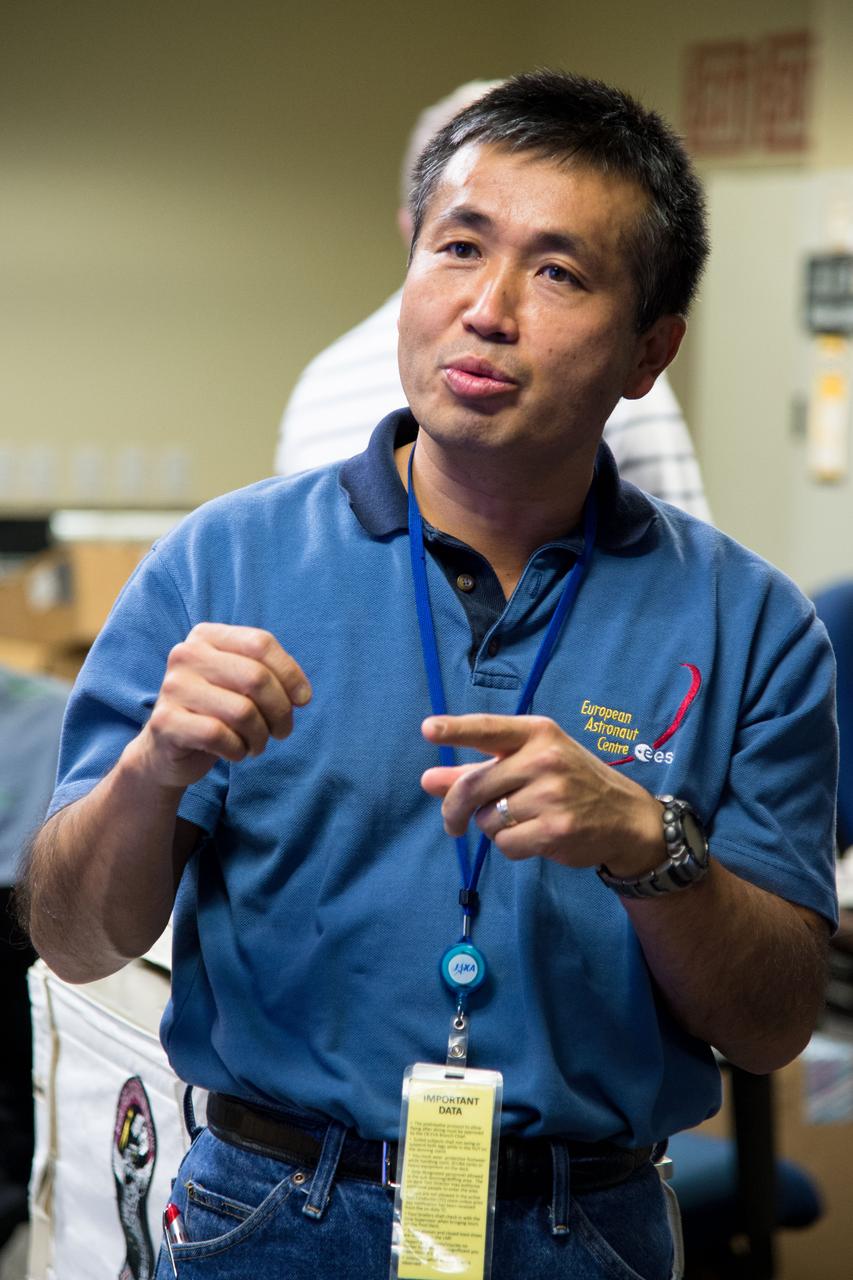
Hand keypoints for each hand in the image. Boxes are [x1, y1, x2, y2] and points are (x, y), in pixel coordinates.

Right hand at [129, 623, 311, 788]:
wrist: (168, 750)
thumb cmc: (216, 713)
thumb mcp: (241, 685)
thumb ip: (270, 676)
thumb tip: (301, 695)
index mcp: (206, 636)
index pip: (260, 643)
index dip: (291, 674)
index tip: (302, 701)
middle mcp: (186, 654)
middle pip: (256, 677)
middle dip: (280, 711)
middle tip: (281, 731)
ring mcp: (172, 687)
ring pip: (242, 711)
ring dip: (260, 736)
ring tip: (256, 744)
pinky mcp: (165, 721)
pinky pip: (219, 735)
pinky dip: (237, 750)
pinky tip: (234, 752)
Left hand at [421, 713, 662, 876]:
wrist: (625, 818)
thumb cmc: (569, 784)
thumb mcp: (529, 765)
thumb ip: (478, 770)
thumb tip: (428, 781)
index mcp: (537, 733)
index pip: (488, 728)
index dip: (455, 729)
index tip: (428, 729)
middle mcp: (544, 758)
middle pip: (473, 786)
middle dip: (454, 810)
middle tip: (453, 824)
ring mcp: (552, 794)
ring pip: (487, 820)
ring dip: (493, 828)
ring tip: (522, 820)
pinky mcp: (556, 829)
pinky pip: (505, 845)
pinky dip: (510, 846)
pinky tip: (533, 837)